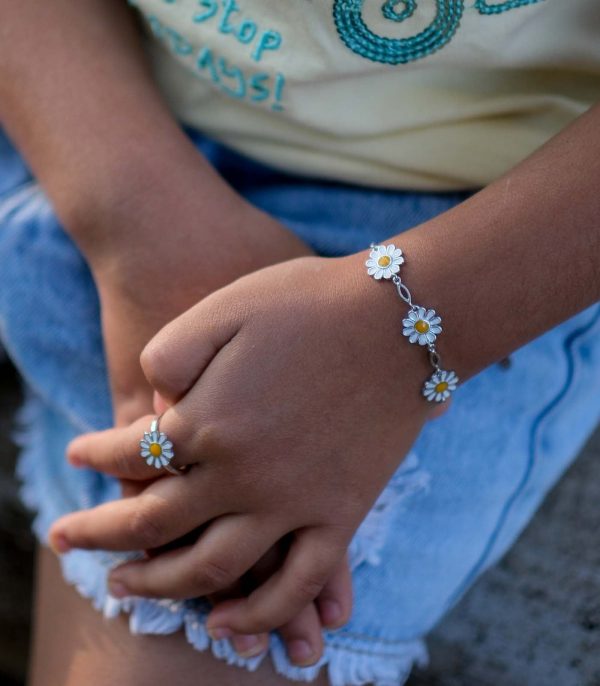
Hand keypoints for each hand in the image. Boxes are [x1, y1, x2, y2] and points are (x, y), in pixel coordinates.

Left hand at [51, 252, 437, 639]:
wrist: (400, 319)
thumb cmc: (310, 302)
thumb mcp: (223, 307)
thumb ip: (170, 356)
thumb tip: (152, 408)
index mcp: (209, 421)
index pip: (132, 453)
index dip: (96, 456)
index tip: (78, 457)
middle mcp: (243, 475)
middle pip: (154, 522)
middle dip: (101, 533)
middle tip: (67, 541)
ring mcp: (294, 502)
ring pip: (210, 568)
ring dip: (159, 585)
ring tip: (126, 591)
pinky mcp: (341, 514)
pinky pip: (294, 583)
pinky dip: (256, 613)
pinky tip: (223, 623)